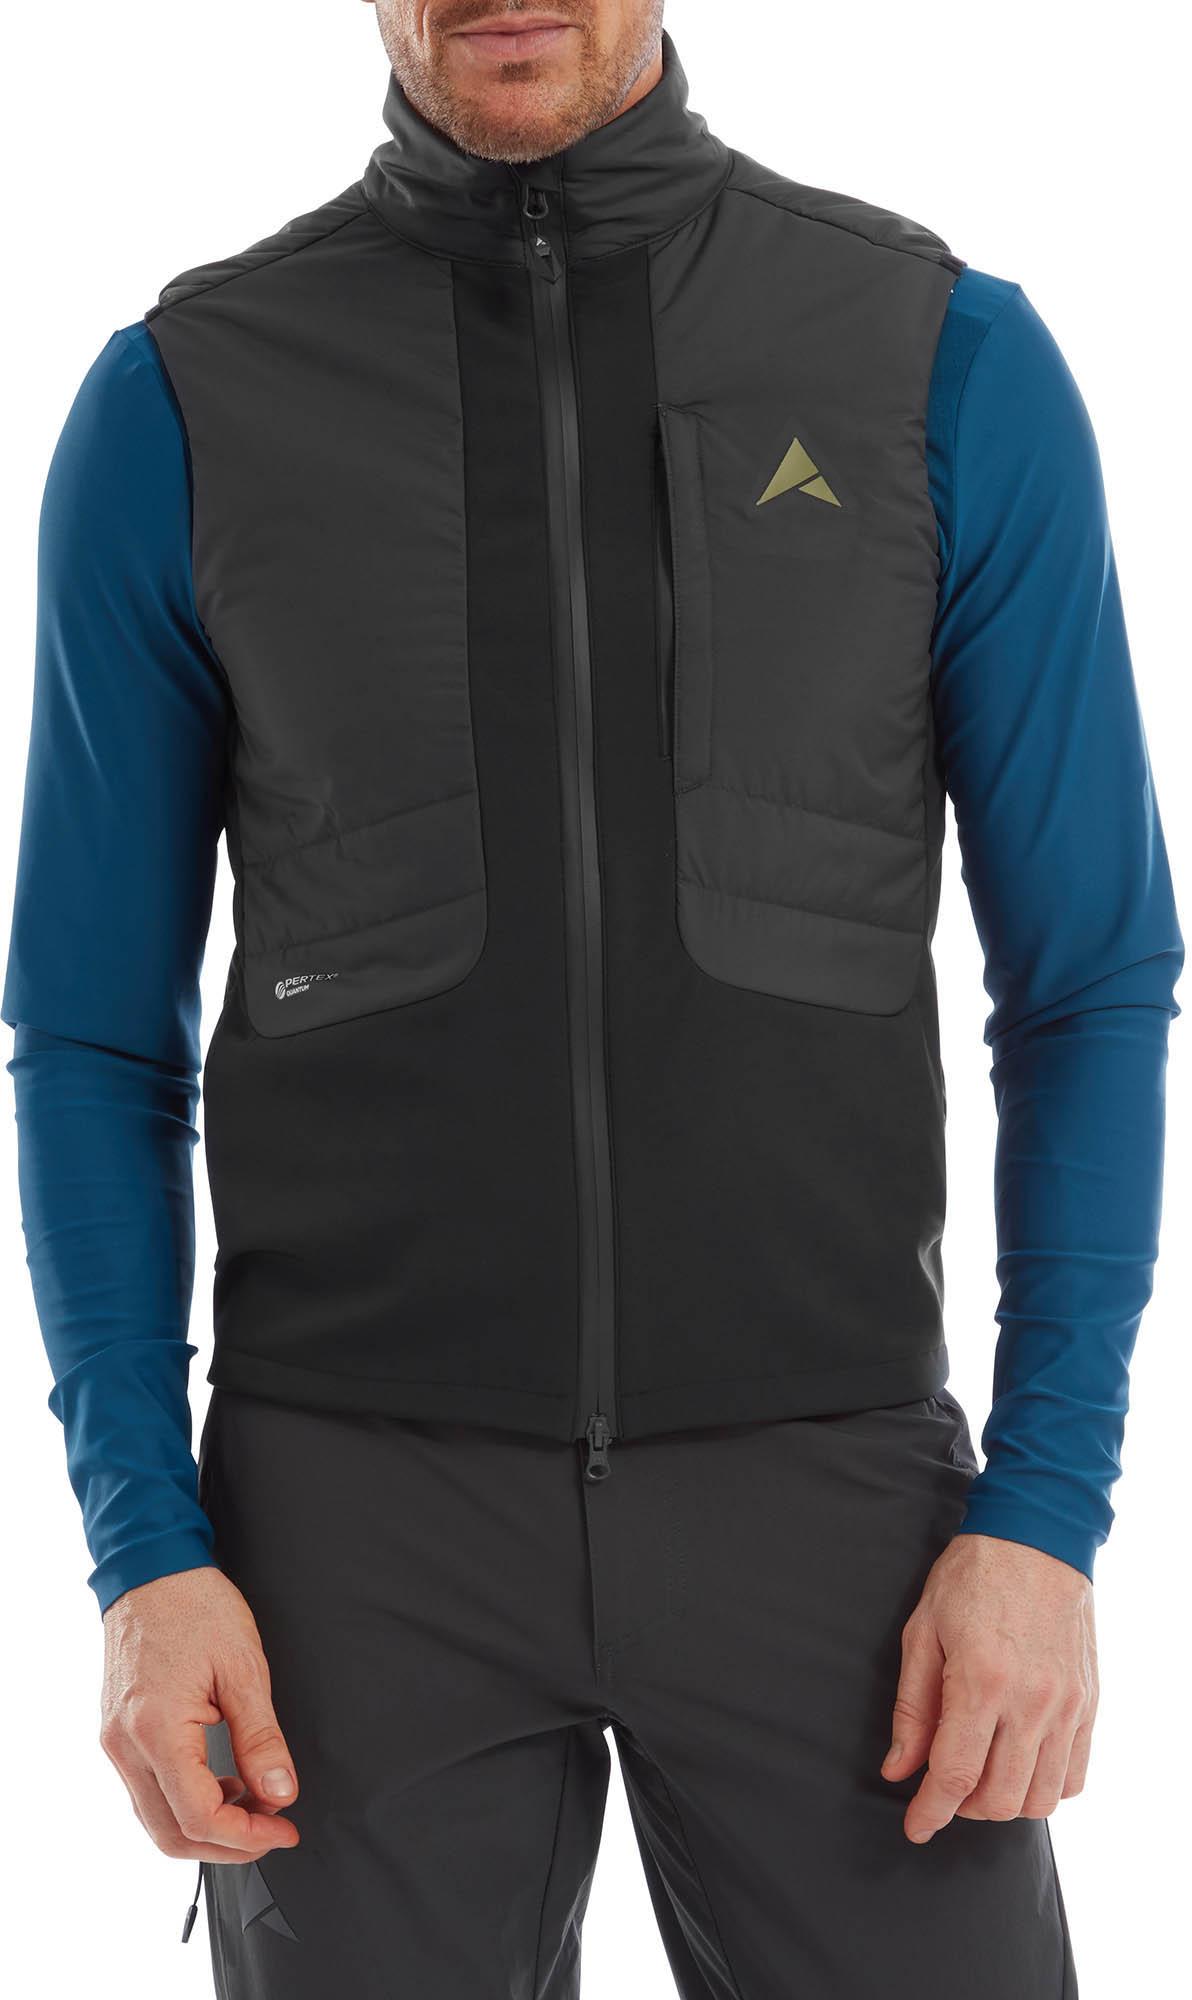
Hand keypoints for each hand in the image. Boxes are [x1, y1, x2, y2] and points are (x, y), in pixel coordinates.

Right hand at [101, 1566, 299, 1864]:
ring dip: (205, 1825)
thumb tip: (281, 1792)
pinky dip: (184, 1801)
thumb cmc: (195, 1605)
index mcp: (156, 1730)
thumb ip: (261, 1738)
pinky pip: (146, 1790)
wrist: (152, 1569)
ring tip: (254, 1805)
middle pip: (169, 1833)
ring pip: (155, 1818)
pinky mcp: (117, 1733)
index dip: (246, 1836)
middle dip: (226, 1845)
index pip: (198, 1816)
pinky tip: (221, 1782)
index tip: (284, 1829)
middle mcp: (125, 1745)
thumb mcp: (244, 1667)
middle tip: (272, 1831)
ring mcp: (115, 1741)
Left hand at [882, 1532, 1097, 1843]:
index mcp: (981, 1680)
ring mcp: (1067, 1706)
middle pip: (999, 1798)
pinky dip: (1044, 1787)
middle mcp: (1031, 1701)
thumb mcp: (923, 1631)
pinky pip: (1074, 1776)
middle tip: (943, 1788)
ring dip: (1004, 1802)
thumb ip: (911, 1707)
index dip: (931, 1812)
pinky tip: (1019, 1764)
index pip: (955, 1774)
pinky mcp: (1088, 1704)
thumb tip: (899, 1768)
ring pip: (1040, 1798)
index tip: (915, 1827)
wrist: (1036, 1537)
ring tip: (980, 1774)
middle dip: (964, 1808)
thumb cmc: (972, 1576)